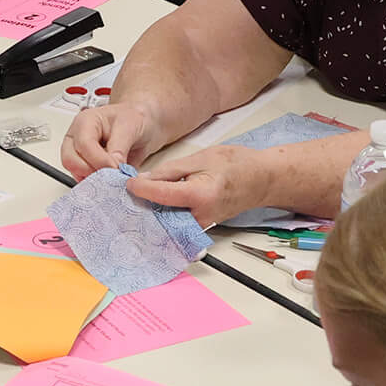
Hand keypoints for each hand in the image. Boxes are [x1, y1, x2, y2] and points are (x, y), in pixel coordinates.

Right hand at [59, 98, 157, 178]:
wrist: (142, 125)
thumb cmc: (133, 118)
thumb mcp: (130, 126)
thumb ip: (119, 147)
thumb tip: (113, 166)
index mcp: (85, 122)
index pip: (83, 144)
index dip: (99, 159)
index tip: (116, 168)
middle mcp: (77, 138)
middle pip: (71, 160)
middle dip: (92, 171)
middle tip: (113, 175)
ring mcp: (79, 154)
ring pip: (75, 172)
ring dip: (94, 179)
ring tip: (114, 178)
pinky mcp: (85, 167)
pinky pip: (83, 180)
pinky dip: (96, 184)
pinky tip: (110, 181)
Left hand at [126, 142, 271, 227]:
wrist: (261, 180)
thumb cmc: (237, 165)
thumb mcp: (201, 158)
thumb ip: (171, 170)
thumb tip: (145, 179)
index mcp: (201, 195)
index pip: (162, 195)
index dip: (142, 189)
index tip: (128, 183)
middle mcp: (201, 216)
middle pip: (161, 216)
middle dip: (142, 208)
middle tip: (124, 198)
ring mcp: (202, 226)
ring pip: (167, 225)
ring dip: (151, 216)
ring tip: (135, 204)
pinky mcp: (201, 228)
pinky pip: (177, 227)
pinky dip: (163, 219)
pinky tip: (152, 210)